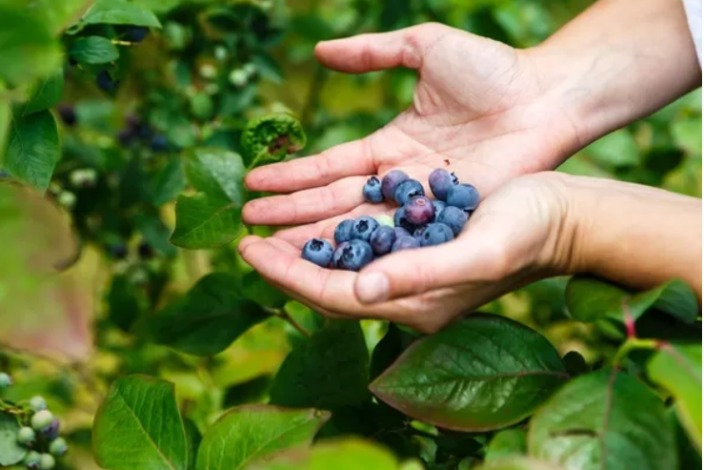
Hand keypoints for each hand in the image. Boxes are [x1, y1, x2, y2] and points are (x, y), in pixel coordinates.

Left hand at [239, 172, 573, 332]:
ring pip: (342, 263)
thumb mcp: (479, 251)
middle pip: (330, 283)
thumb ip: (422, 276)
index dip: (288, 274)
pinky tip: (316, 212)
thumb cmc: (529, 231)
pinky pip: (363, 243)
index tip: (249, 250)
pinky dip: (334, 230)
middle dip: (286, 263)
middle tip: (245, 240)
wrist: (564, 215)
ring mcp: (413, 270)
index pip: (335, 297)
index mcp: (417, 303)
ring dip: (305, 245)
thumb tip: (359, 291)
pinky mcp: (420, 247)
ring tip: (268, 226)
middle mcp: (408, 293)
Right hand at [241, 23, 581, 239]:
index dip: (290, 175)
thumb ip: (374, 51)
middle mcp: (398, 182)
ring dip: (314, 240)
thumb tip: (318, 51)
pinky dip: (364, 254)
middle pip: (333, 204)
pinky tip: (330, 266)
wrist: (547, 96)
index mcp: (388, 144)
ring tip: (271, 252)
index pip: (328, 167)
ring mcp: (420, 206)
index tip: (252, 182)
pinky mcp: (445, 222)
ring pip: (358, 228)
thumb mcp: (425, 47)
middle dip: (289, 216)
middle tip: (246, 229)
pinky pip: (398, 241)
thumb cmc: (492, 70)